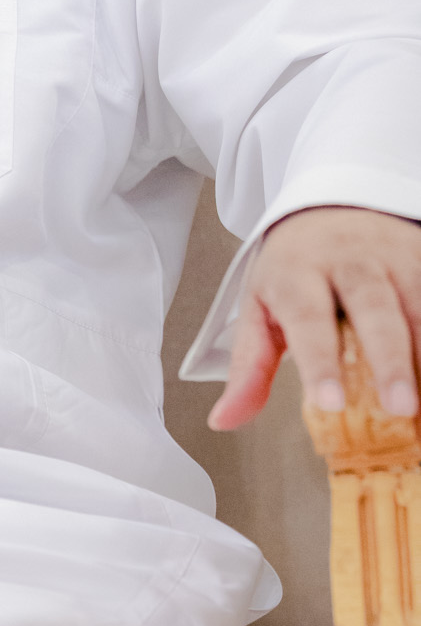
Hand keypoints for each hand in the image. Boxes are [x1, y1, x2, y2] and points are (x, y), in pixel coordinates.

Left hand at [209, 207, 420, 430]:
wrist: (332, 205)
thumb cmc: (295, 269)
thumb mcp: (260, 309)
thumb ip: (249, 367)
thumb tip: (224, 420)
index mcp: (298, 270)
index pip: (308, 317)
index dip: (320, 361)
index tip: (331, 403)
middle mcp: (349, 259)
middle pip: (373, 307)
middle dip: (389, 359)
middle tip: (401, 408)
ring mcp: (395, 255)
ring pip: (419, 301)